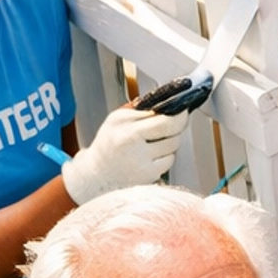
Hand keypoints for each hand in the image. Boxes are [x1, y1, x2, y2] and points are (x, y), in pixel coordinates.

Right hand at [60, 104, 191, 204]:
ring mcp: (140, 162)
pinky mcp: (147, 176)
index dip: (179, 114)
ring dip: (169, 144)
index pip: (164, 119)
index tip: (183, 110)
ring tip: (152, 144)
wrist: (94, 175)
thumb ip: (140, 109)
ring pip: (173, 148)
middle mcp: (131, 143)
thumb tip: (167, 101)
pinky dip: (164, 158)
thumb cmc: (108, 144)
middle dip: (176, 128)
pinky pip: (168, 162)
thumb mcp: (116, 120)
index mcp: (124, 125)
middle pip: (173, 133)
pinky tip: (150, 158)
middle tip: (169, 126)